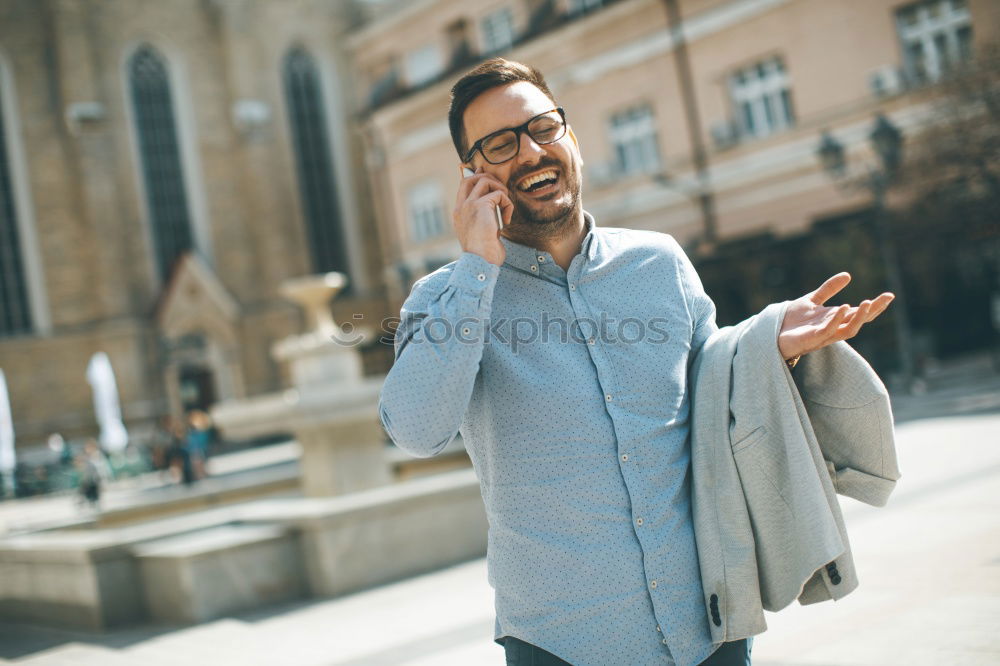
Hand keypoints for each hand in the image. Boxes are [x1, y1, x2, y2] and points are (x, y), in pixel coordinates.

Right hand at [453, 165, 512, 265]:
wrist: (480, 261)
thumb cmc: (483, 252)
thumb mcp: (481, 232)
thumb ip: (483, 217)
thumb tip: (494, 204)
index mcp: (459, 213)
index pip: (463, 186)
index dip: (474, 176)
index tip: (484, 173)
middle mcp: (461, 207)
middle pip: (471, 178)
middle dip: (488, 178)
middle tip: (501, 191)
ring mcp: (469, 205)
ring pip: (484, 180)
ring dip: (500, 189)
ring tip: (505, 205)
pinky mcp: (480, 206)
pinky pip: (499, 194)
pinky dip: (507, 204)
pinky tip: (506, 220)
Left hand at [777, 272, 894, 360]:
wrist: (770, 334)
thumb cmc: (791, 322)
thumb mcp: (811, 300)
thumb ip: (828, 289)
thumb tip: (848, 275)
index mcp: (834, 319)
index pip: (859, 314)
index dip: (875, 306)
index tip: (889, 295)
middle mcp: (832, 329)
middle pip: (858, 322)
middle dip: (873, 311)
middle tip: (885, 298)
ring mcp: (823, 336)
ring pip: (848, 330)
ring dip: (858, 317)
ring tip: (867, 302)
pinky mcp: (811, 339)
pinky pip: (828, 331)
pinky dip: (837, 320)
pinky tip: (843, 307)